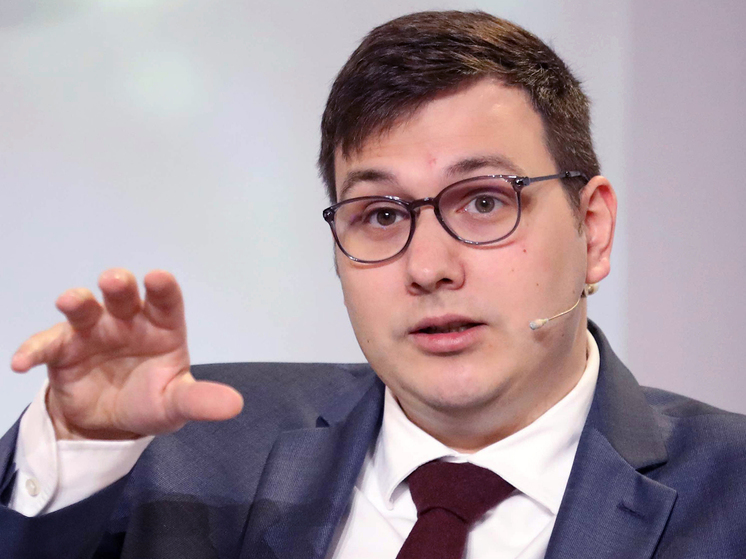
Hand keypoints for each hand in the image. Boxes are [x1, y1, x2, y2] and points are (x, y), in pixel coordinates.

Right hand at [10, 269, 243, 439]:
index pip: (166, 302)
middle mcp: (127, 322)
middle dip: (118, 285)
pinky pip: (47, 345)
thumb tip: (236, 406)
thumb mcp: (176, 404)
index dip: (163, 289)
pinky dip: (34, 349)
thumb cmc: (151, 400)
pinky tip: (23, 361)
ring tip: (70, 302)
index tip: (158, 278)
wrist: (111, 422)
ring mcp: (94, 332)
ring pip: (84, 310)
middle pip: (123, 296)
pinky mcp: (63, 351)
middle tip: (114, 280)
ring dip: (77, 303)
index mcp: (161, 328)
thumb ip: (200, 401)